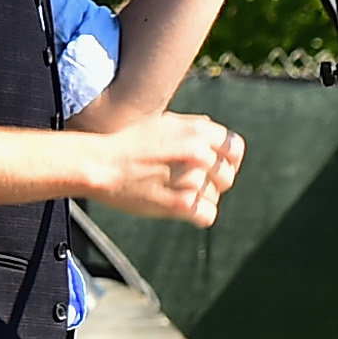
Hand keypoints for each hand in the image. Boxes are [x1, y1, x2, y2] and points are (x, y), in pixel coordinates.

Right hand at [94, 109, 243, 225]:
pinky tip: (182, 209)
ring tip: (176, 192)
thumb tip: (217, 135)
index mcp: (198, 131)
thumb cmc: (129, 144)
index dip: (228, 160)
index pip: (235, 149)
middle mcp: (199, 153)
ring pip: (215, 197)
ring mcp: (191, 179)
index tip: (217, 168)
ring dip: (200, 198)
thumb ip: (194, 128)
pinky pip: (208, 216)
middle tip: (191, 184)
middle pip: (228, 176)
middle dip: (214, 182)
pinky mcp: (181, 204)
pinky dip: (197, 216)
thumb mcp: (164, 122)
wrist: (102, 165)